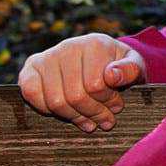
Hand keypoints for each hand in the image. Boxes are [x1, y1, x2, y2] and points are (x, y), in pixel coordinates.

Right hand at [18, 33, 145, 132]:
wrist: (99, 59)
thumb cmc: (118, 66)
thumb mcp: (134, 65)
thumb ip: (130, 70)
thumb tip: (112, 76)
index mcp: (94, 44)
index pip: (96, 85)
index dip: (108, 102)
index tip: (117, 108)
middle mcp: (68, 46)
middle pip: (75, 96)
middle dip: (93, 113)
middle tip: (105, 121)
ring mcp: (47, 57)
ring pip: (55, 101)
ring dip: (74, 117)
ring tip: (89, 121)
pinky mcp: (30, 68)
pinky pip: (31, 95)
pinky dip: (47, 110)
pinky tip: (66, 112)